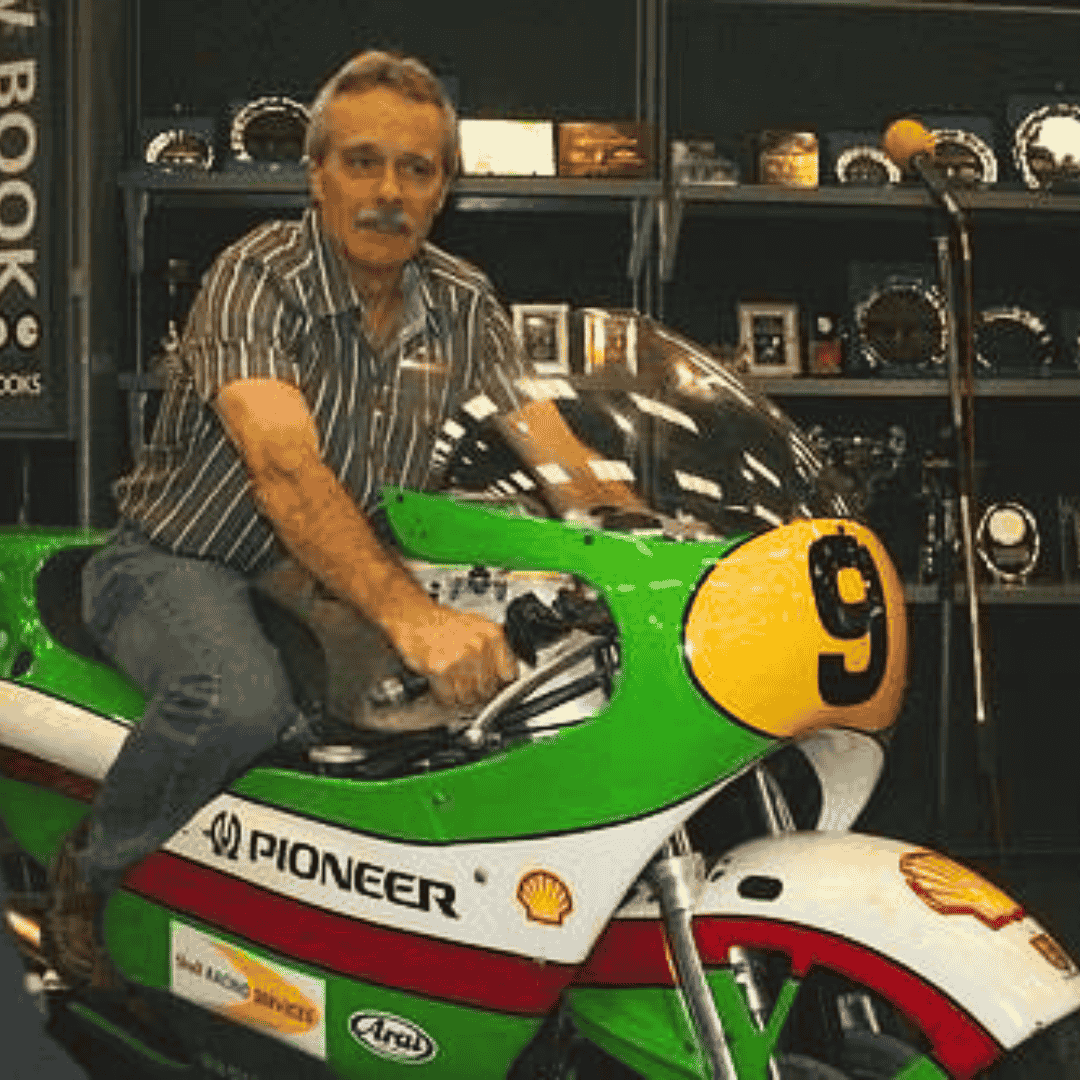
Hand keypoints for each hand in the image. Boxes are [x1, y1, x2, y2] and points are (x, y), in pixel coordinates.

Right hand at [385, 599, 518, 709]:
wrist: (414, 617)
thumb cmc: (443, 622)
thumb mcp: (478, 627)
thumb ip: (495, 649)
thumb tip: (507, 674)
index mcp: (492, 634)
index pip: (509, 675)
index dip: (501, 685)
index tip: (496, 688)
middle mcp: (479, 645)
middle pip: (488, 688)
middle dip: (479, 693)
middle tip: (469, 688)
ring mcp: (460, 657)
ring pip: (469, 695)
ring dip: (462, 697)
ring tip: (455, 686)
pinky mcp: (441, 667)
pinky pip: (449, 696)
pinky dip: (445, 696)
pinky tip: (443, 685)